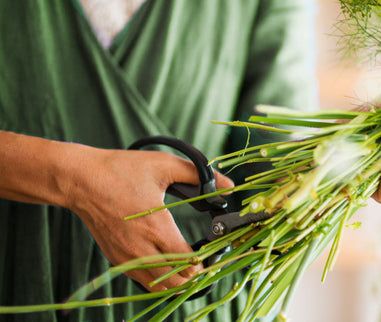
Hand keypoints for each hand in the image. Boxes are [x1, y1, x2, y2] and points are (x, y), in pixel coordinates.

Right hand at [64, 146, 233, 291]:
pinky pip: (143, 282)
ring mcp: (127, 257)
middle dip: (197, 273)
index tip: (214, 249)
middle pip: (178, 281)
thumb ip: (199, 175)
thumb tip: (228, 186)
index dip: (207, 260)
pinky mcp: (116, 259)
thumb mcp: (164, 165)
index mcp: (156, 227)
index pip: (189, 262)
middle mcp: (141, 248)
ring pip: (160, 288)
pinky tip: (168, 266)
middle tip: (207, 259)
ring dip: (179, 281)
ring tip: (190, 266)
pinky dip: (160, 280)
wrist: (80, 180)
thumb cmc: (121, 170)